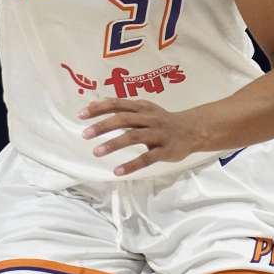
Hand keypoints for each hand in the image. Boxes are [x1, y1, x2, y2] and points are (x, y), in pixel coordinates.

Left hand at [79, 99, 205, 175]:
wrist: (193, 130)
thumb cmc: (163, 120)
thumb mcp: (144, 109)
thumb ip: (122, 107)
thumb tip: (97, 102)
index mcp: (142, 108)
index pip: (118, 105)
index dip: (99, 108)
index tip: (81, 114)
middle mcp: (149, 119)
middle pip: (124, 120)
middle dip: (103, 126)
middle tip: (85, 134)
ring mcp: (158, 134)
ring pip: (134, 137)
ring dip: (114, 144)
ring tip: (96, 152)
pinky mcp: (165, 150)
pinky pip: (147, 158)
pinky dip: (131, 165)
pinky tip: (117, 171)